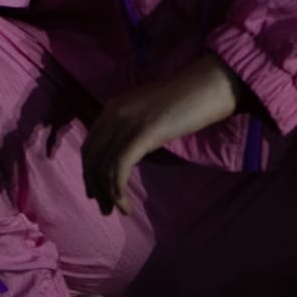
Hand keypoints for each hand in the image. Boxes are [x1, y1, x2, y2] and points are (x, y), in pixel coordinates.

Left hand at [81, 56, 243, 216]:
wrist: (207, 86)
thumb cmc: (186, 100)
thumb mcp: (149, 112)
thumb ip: (133, 127)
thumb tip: (128, 152)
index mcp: (112, 107)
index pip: (90, 145)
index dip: (89, 172)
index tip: (95, 192)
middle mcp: (113, 114)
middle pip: (91, 158)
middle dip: (95, 186)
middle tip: (105, 208)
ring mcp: (127, 122)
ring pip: (103, 166)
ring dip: (108, 194)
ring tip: (118, 211)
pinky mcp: (143, 133)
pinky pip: (119, 167)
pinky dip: (118, 190)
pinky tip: (125, 204)